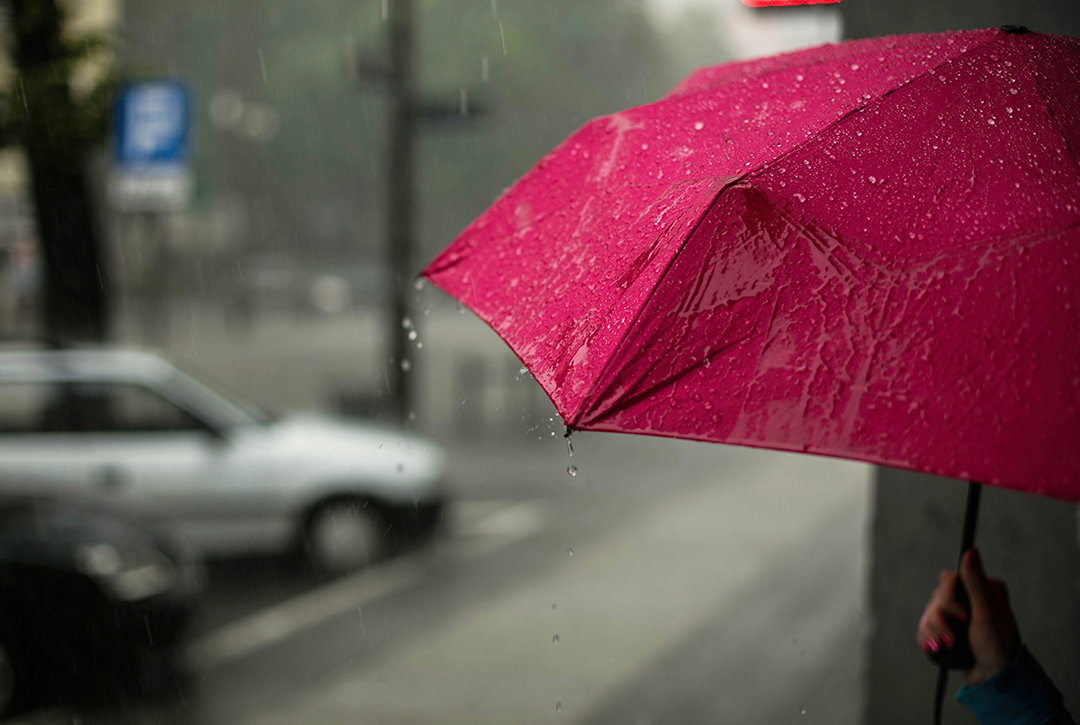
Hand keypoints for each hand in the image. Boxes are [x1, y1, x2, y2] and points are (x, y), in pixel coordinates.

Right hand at [916, 548, 1019, 686]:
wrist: (993, 679)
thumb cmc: (997, 648)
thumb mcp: (987, 615)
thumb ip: (975, 583)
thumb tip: (971, 551)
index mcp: (983, 588)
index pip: (948, 579)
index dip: (948, 600)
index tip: (963, 617)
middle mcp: (969, 597)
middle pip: (936, 597)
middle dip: (940, 621)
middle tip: (953, 638)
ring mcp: (957, 613)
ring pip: (928, 612)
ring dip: (933, 631)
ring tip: (944, 647)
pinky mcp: (948, 627)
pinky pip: (925, 625)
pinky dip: (927, 637)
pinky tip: (935, 647)